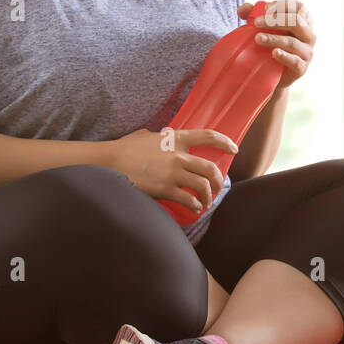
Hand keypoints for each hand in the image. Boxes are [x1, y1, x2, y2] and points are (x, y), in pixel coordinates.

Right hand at [109, 127, 238, 211]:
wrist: (110, 162)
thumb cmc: (126, 148)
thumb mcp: (147, 135)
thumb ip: (162, 136)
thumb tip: (165, 136)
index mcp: (176, 138)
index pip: (208, 136)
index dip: (225, 142)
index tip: (234, 150)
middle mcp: (178, 155)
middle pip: (210, 168)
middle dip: (218, 180)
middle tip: (217, 187)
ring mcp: (172, 173)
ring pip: (203, 186)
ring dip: (208, 196)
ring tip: (205, 202)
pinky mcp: (164, 189)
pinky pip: (188, 199)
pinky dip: (195, 205)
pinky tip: (194, 208)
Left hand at [238, 0, 314, 91]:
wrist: (272, 73)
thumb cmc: (271, 44)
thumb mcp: (263, 27)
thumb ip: (252, 15)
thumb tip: (242, 10)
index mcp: (303, 21)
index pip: (299, 7)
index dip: (284, 5)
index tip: (266, 8)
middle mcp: (309, 35)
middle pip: (296, 22)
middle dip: (275, 20)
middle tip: (256, 22)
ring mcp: (307, 53)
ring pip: (292, 42)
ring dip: (274, 38)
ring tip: (258, 38)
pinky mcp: (302, 68)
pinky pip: (295, 61)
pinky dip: (284, 56)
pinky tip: (274, 53)